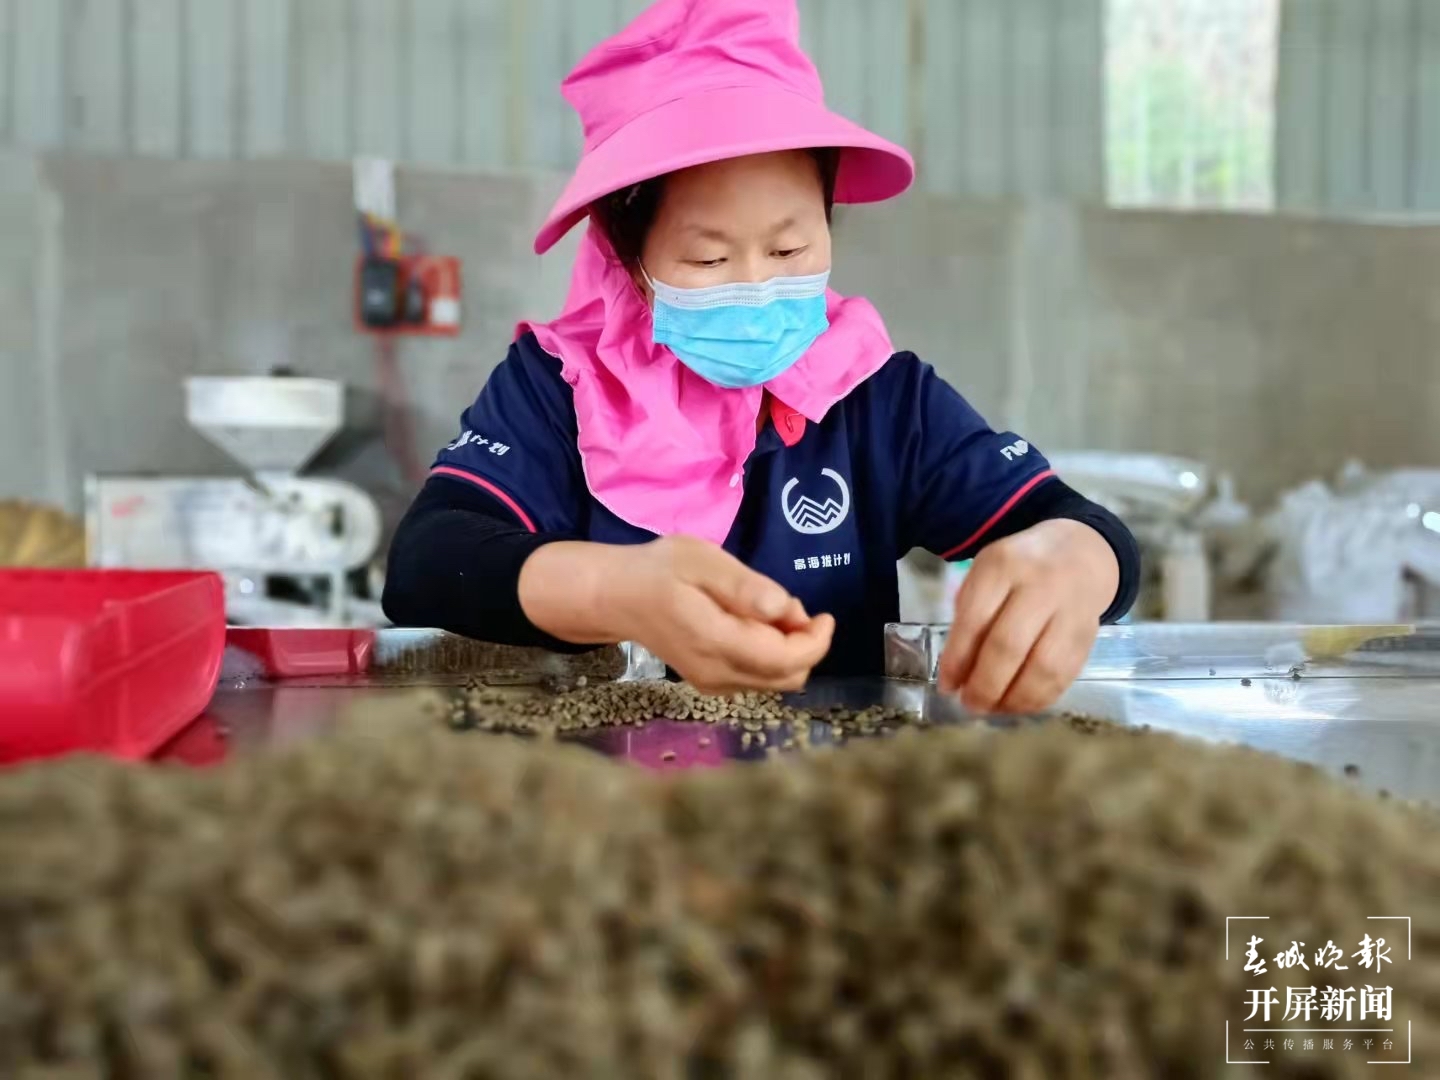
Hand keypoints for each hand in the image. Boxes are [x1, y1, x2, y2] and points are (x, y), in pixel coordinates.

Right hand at [522, 535, 832, 693]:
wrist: (616, 597)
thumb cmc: (658, 571)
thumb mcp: (700, 560)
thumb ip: (743, 586)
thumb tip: (784, 609)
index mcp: (717, 642)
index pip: (786, 660)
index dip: (816, 641)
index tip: (824, 614)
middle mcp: (718, 675)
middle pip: (788, 677)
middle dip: (805, 644)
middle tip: (788, 605)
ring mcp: (712, 683)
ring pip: (775, 680)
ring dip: (788, 649)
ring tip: (766, 609)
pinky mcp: (710, 683)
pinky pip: (758, 678)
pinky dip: (770, 655)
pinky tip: (752, 625)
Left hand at [937, 520, 1117, 713]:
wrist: (1079, 553)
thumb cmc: (1018, 571)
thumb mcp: (987, 576)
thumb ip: (970, 618)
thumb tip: (956, 675)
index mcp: (1002, 565)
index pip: (975, 619)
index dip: (958, 660)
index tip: (947, 686)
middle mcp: (1039, 585)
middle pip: (1008, 646)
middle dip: (985, 685)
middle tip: (970, 705)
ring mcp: (1069, 610)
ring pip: (1042, 667)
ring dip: (1014, 699)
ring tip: (994, 710)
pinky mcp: (1089, 634)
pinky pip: (1064, 675)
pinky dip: (1039, 698)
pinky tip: (1020, 705)